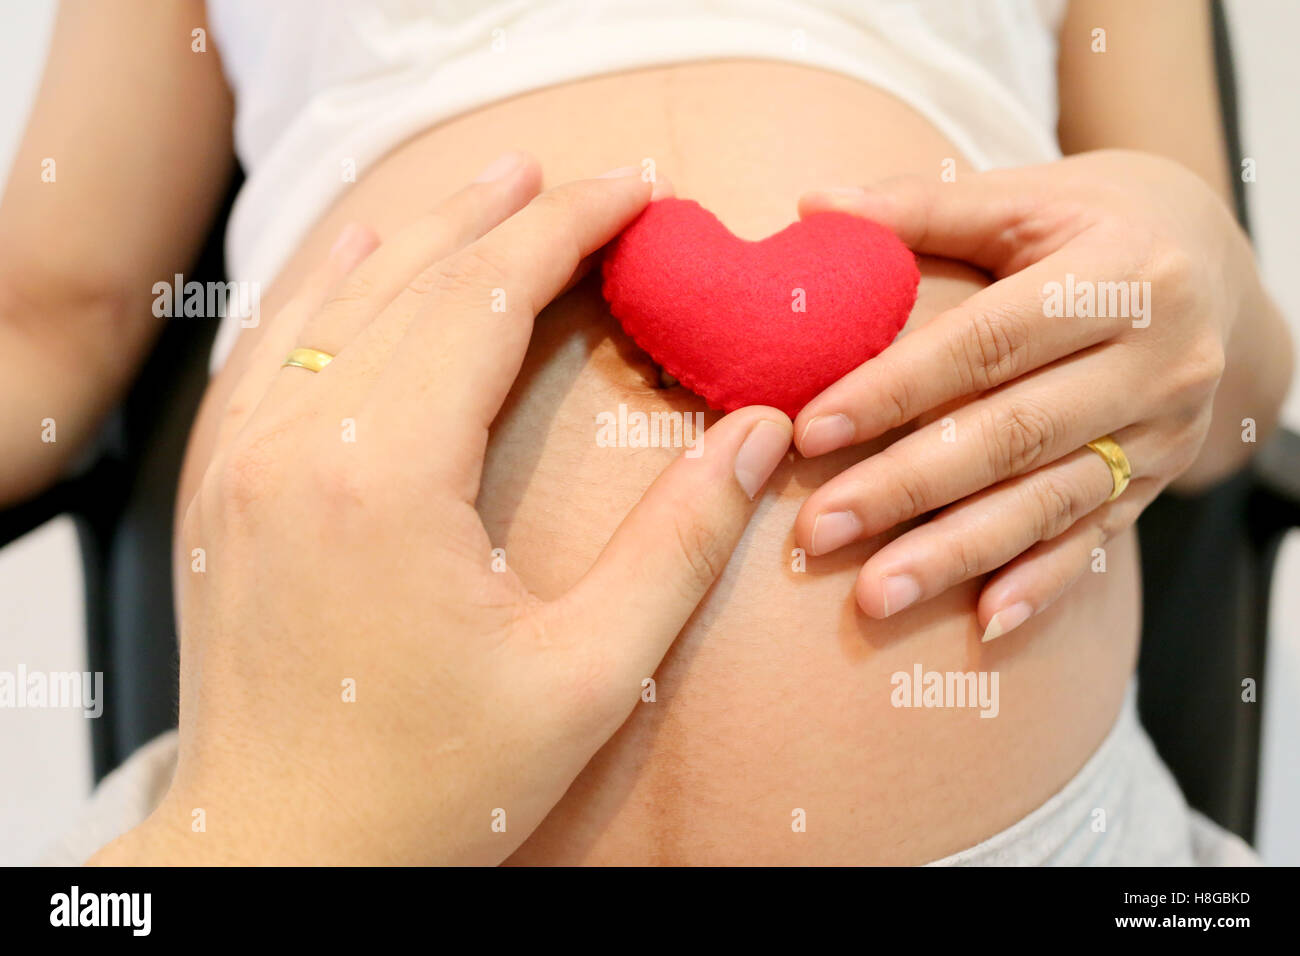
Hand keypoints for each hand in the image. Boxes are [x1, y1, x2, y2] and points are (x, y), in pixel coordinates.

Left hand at [93, 156, 791, 863]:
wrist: (280, 855)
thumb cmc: (428, 786)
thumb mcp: (586, 678)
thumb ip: (678, 548)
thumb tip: (752, 438)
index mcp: (387, 475)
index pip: (488, 294)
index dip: (570, 227)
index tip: (636, 192)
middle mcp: (300, 444)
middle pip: (416, 275)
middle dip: (511, 212)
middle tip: (588, 179)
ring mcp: (245, 462)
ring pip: (339, 297)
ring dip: (425, 230)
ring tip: (497, 185)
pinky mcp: (224, 489)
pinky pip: (274, 349)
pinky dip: (332, 285)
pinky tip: (361, 256)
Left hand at [791, 150, 1248, 640]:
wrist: (1214, 266)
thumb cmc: (1095, 224)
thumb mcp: (1026, 199)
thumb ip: (923, 208)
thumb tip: (813, 208)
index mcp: (1123, 274)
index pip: (989, 342)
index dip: (896, 388)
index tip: (811, 430)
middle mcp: (1159, 359)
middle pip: (1015, 434)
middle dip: (908, 487)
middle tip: (818, 530)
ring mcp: (1166, 429)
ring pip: (1050, 502)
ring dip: (956, 554)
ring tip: (872, 593)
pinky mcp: (1160, 478)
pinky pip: (1098, 540)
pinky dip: (1041, 585)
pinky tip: (983, 623)